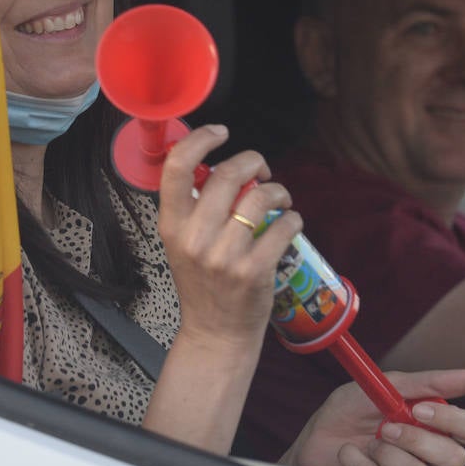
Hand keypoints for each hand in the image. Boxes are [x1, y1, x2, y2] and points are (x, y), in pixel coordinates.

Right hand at [157, 125, 303, 353]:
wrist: (215, 333)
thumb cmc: (202, 284)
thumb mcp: (182, 243)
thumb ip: (195, 207)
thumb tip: (223, 167)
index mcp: (172, 225)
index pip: (177, 167)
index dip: (200, 139)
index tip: (220, 132)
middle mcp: (194, 238)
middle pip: (228, 174)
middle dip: (253, 161)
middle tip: (262, 171)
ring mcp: (224, 256)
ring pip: (261, 197)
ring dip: (279, 192)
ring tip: (280, 200)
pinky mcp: (254, 271)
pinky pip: (283, 227)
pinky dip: (292, 219)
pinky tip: (288, 223)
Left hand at [280, 370, 464, 465]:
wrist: (314, 438)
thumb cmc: (351, 409)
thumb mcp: (386, 385)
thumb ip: (428, 383)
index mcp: (435, 423)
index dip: (456, 421)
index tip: (421, 408)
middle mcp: (428, 451)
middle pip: (455, 458)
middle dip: (419, 441)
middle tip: (388, 427)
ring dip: (387, 452)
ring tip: (370, 440)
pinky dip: (360, 461)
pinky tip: (350, 453)